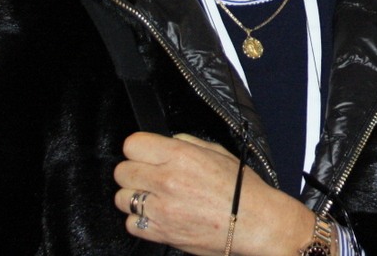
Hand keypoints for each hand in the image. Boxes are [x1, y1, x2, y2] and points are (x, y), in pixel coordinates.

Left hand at [114, 132, 317, 255]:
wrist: (254, 222)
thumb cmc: (242, 189)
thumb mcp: (218, 152)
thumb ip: (187, 143)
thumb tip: (167, 142)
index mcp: (180, 156)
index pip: (132, 144)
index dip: (139, 149)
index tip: (145, 154)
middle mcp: (167, 180)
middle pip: (122, 171)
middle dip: (134, 172)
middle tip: (150, 177)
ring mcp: (161, 209)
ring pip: (121, 198)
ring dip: (135, 197)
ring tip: (154, 198)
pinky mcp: (160, 233)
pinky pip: (131, 224)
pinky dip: (141, 221)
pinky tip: (158, 216)